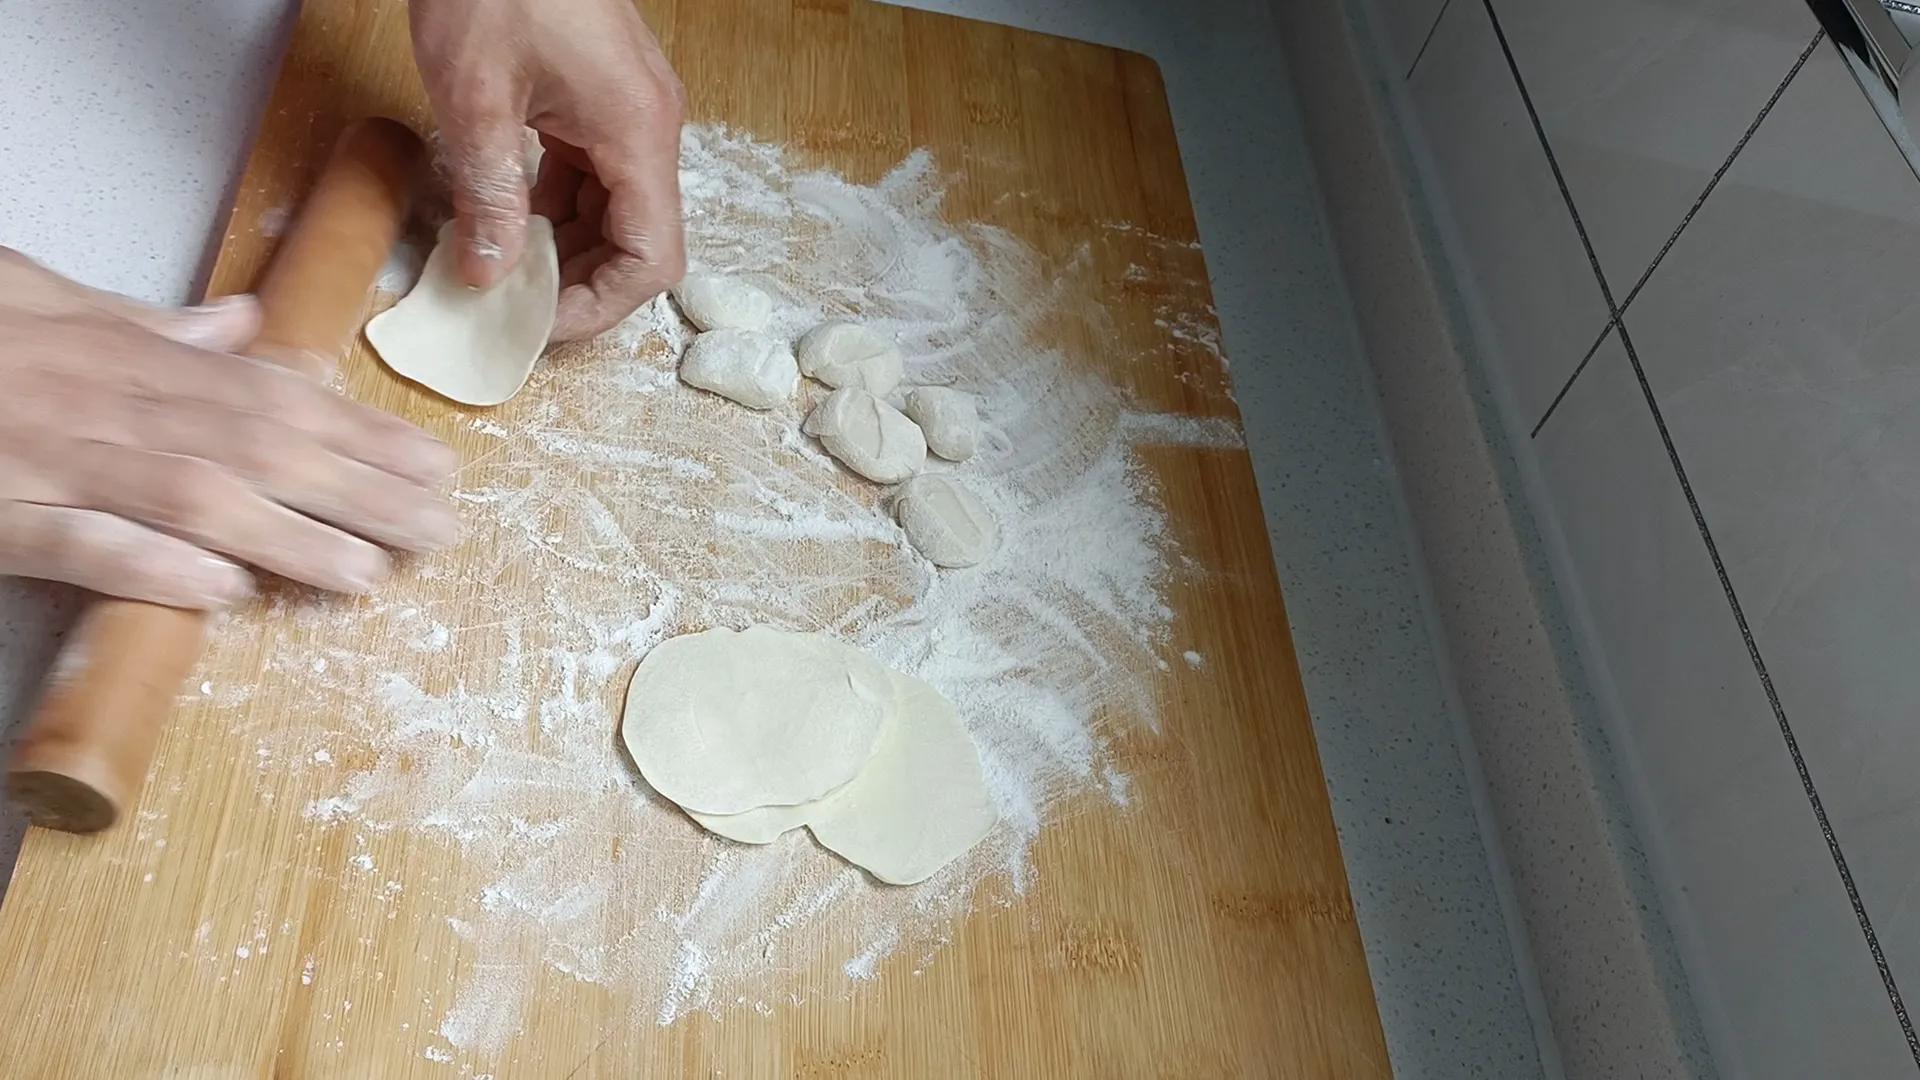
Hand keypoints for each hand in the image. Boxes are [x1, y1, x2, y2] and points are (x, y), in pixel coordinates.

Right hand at [0, 250, 460, 608]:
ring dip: (284, 536)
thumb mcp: (41, 302)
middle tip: (441, 529)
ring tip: (365, 575)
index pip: (268, 398)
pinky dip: (150, 566)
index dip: (359, 435)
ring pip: (187, 497)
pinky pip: (80, 543)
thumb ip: (143, 324)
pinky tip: (221, 594)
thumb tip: (235, 329)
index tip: (432, 467)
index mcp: (125, 360)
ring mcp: (50, 462)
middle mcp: (104, 407)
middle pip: (254, 448)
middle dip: (356, 490)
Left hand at [410, 0, 687, 341]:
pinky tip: (508, 218)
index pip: (651, 259)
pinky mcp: (601, 98)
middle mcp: (649, 126)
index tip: (539, 324)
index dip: (601, 307)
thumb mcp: (475, 97)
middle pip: (640, 243)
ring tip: (504, 272)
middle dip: (582, 286)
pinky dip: (557, 208)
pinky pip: (594, 176)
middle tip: (513, 310)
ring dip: (568, 250)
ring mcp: (628, 111)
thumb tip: (490, 275)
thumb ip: (489, 193)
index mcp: (637, 131)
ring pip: (616, 212)